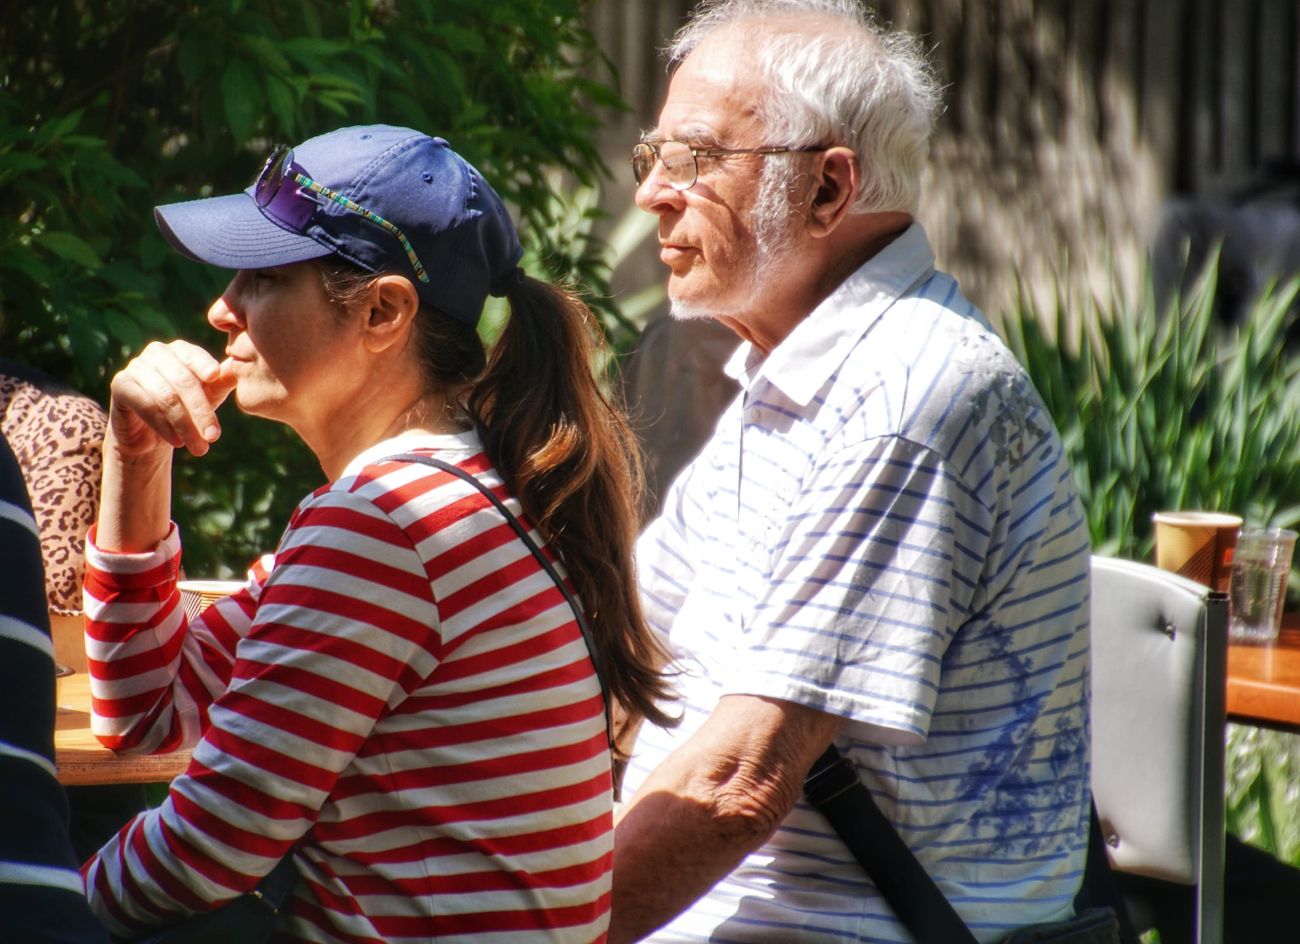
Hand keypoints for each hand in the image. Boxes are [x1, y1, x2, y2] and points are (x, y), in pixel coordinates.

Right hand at [107, 341, 237, 458]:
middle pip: (183, 381)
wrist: (151, 434)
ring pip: (166, 397)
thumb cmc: (187, 409)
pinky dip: (163, 426)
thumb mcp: (210, 394)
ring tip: (200, 448)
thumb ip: (225, 380)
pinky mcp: (120, 385)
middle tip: (214, 437)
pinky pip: (145, 405)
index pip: (193, 355)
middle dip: (201, 411)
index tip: (216, 376)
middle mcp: (156, 353)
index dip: (204, 364)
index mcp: (180, 350)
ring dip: (185, 425)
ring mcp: (135, 367)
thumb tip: (244, 366)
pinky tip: (176, 443)